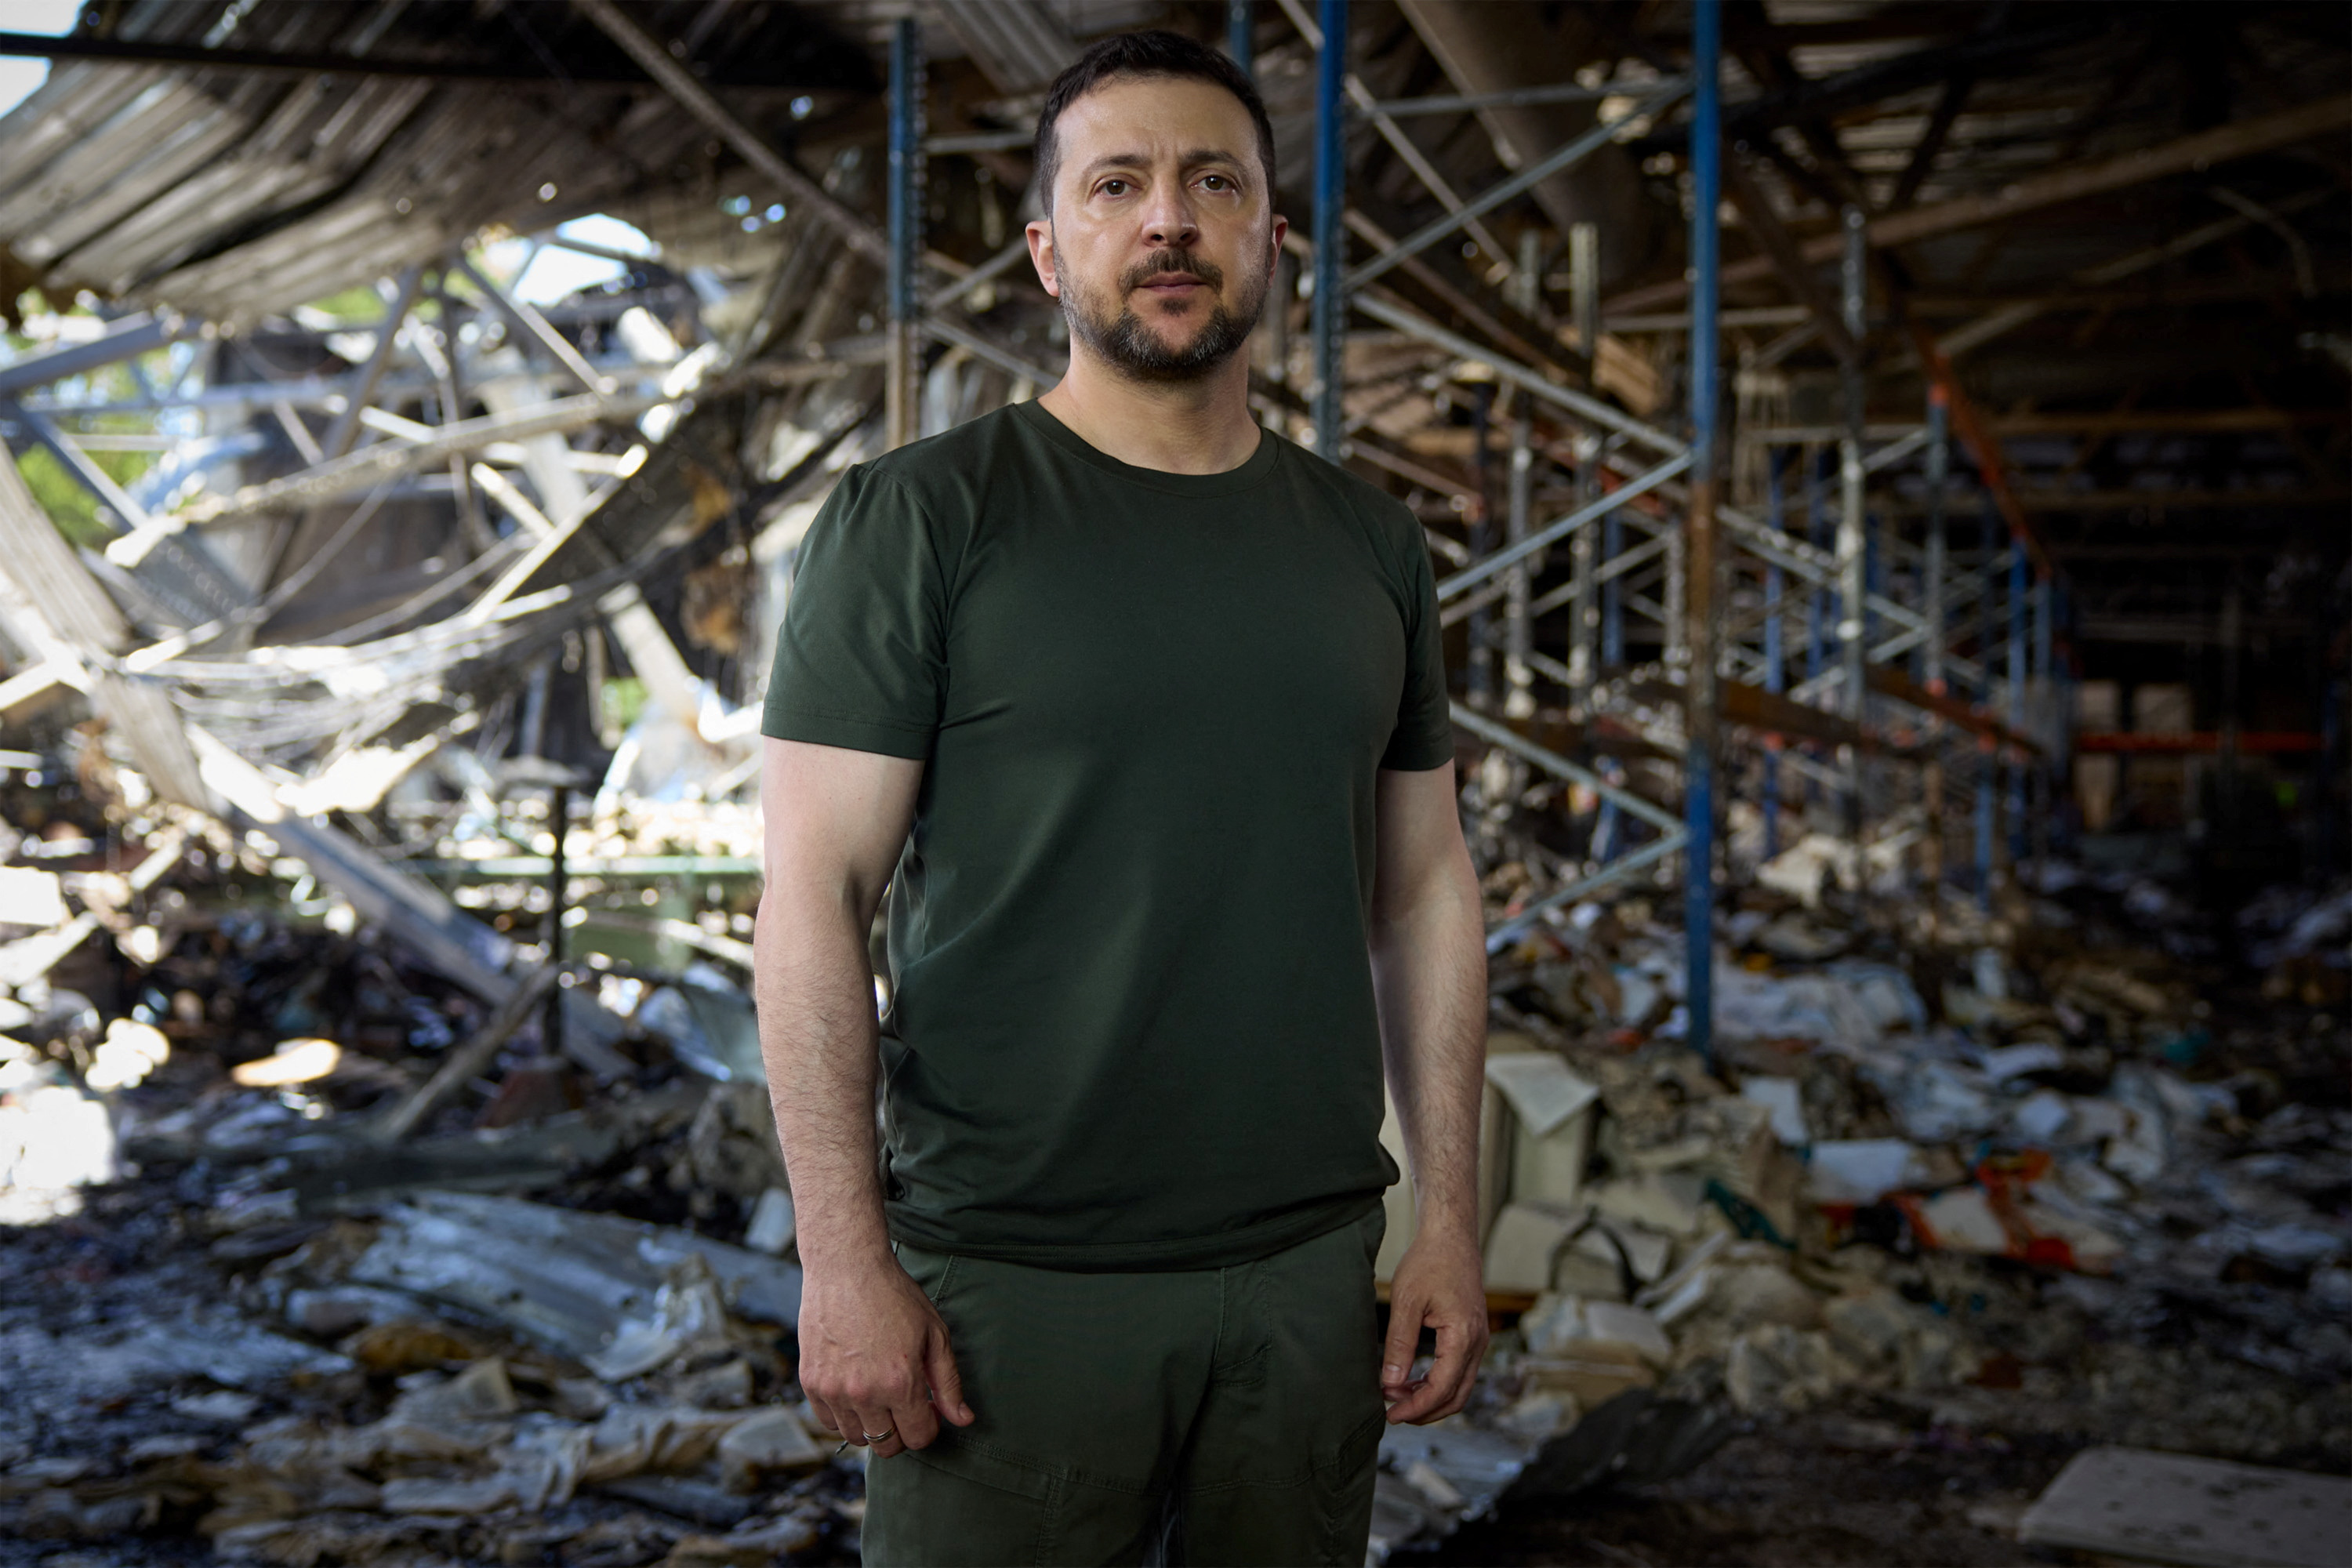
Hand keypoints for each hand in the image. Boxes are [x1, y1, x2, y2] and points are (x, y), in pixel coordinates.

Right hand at [796, 1248, 974, 1457]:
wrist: (846, 1267)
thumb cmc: (895, 1296)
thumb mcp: (935, 1334)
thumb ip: (949, 1383)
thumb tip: (963, 1419)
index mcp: (900, 1383)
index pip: (918, 1438)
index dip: (928, 1427)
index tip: (927, 1408)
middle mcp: (864, 1393)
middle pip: (886, 1446)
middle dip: (901, 1433)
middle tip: (904, 1405)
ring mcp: (833, 1390)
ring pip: (856, 1437)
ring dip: (871, 1424)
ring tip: (879, 1394)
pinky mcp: (810, 1382)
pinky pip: (827, 1421)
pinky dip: (843, 1414)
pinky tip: (854, 1389)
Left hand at [1380, 1228, 1487, 1424]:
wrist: (1451, 1237)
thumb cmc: (1429, 1262)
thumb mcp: (1407, 1302)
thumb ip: (1399, 1344)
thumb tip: (1389, 1382)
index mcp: (1464, 1336)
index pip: (1442, 1388)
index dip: (1416, 1407)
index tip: (1390, 1415)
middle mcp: (1478, 1343)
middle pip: (1456, 1396)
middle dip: (1425, 1411)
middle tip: (1392, 1414)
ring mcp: (1478, 1340)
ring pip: (1459, 1387)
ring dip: (1430, 1399)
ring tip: (1397, 1398)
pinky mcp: (1472, 1335)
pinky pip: (1458, 1371)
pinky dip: (1437, 1383)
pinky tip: (1411, 1381)